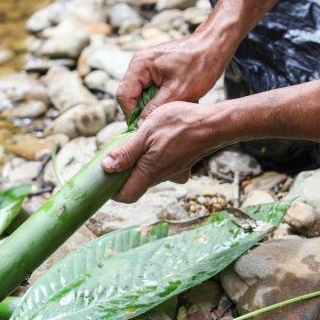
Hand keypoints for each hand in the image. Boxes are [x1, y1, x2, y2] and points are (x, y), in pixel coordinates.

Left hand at [101, 101, 222, 202]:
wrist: (215, 124)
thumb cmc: (181, 124)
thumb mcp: (146, 132)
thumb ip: (126, 152)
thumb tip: (106, 167)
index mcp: (150, 172)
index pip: (126, 195)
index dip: (112, 190)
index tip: (105, 175)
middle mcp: (163, 177)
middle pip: (136, 183)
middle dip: (124, 171)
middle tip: (119, 150)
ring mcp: (174, 172)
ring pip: (150, 173)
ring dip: (141, 161)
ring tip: (139, 139)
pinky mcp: (182, 164)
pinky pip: (163, 165)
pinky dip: (156, 156)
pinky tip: (158, 138)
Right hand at [117, 34, 224, 121]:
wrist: (214, 46)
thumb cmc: (200, 65)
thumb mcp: (179, 91)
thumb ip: (156, 108)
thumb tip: (140, 125)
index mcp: (140, 65)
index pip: (124, 96)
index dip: (132, 115)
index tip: (144, 129)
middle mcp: (139, 64)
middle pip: (130, 95)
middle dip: (142, 111)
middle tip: (158, 123)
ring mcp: (146, 66)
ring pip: (141, 94)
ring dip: (152, 105)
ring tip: (169, 111)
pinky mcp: (155, 70)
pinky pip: (150, 89)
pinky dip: (159, 98)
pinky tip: (174, 102)